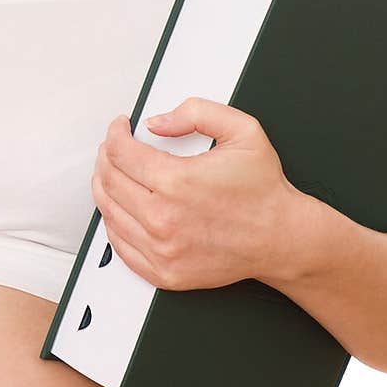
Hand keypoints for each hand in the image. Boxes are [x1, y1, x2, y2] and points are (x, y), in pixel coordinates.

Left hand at [90, 97, 297, 290]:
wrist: (281, 238)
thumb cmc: (263, 190)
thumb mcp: (242, 130)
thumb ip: (196, 113)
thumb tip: (156, 122)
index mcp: (177, 182)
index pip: (120, 152)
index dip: (115, 133)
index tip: (120, 128)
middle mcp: (163, 219)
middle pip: (108, 180)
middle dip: (106, 157)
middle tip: (114, 148)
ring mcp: (161, 249)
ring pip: (108, 212)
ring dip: (105, 187)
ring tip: (115, 173)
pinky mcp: (163, 272)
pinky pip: (119, 245)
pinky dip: (114, 223)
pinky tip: (122, 208)